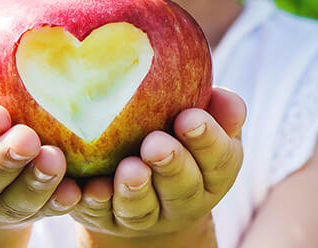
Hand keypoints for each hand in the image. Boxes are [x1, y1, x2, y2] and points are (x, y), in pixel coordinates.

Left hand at [72, 87, 245, 242]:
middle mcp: (183, 202)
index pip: (219, 161)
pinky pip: (101, 214)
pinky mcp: (107, 220)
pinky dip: (96, 202)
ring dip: (135, 189)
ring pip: (142, 208)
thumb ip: (217, 109)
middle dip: (171, 165)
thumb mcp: (202, 122)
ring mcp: (145, 216)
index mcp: (212, 175)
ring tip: (129, 169)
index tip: (189, 118)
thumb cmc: (176, 136)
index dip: (207, 140)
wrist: (143, 189)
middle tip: (156, 145)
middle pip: (182, 189)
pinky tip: (92, 187)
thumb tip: (225, 97)